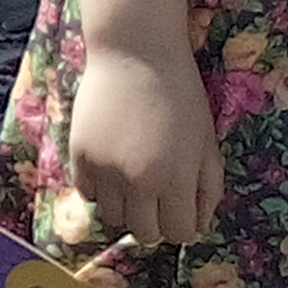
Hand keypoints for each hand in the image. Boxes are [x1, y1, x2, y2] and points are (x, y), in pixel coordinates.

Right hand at [62, 34, 222, 256]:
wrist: (135, 53)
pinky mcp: (79, 156)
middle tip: (158, 197)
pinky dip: (101, 189)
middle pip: (145, 233)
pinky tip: (112, 167)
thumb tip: (201, 226)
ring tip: (134, 182)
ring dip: (127, 207)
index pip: (180, 233)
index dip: (184, 224)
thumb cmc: (181, 95)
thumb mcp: (207, 142)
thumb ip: (208, 187)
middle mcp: (137, 183)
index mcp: (175, 180)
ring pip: (114, 218)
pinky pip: (88, 194)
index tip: (182, 208)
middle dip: (156, 222)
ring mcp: (104, 171)